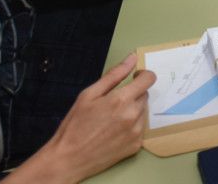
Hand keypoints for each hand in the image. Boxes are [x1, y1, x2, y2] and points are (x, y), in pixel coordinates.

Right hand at [9, 53, 154, 182]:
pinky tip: (114, 131)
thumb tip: (132, 58)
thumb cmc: (75, 125)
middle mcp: (133, 115)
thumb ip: (114, 74)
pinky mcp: (136, 145)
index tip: (134, 78)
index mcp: (122, 100)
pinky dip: (131, 126)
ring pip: (143, 111)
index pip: (149, 79)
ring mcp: (136, 132)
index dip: (143, 75)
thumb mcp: (89, 95)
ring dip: (133, 110)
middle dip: (133, 94)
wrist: (68, 159)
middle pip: (144, 95)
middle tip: (112, 103)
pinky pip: (140, 128)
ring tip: (111, 119)